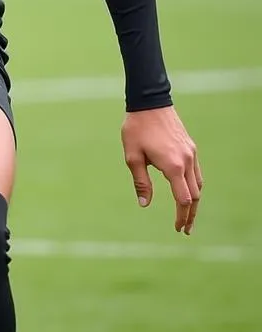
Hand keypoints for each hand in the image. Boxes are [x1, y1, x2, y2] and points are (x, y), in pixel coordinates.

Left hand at [121, 106, 202, 234]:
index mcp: (172, 166)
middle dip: (190, 214)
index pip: (183, 199)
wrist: (149, 102)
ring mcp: (191, 154)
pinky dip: (194, 185)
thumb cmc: (136, 129)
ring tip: (188, 214)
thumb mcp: (132, 156)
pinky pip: (196, 172)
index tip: (177, 228)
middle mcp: (186, 161)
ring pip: (198, 184)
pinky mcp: (190, 147)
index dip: (181, 216)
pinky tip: (187, 190)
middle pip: (195, 195)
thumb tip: (144, 204)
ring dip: (194, 201)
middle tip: (185, 229)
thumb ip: (140, 181)